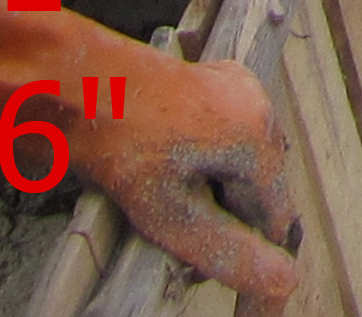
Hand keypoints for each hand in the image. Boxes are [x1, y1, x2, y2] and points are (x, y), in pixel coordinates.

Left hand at [0, 0, 301, 310]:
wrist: (77, 87)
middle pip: (263, 188)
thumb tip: (284, 280)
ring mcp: (240, 87)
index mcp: (256, 136)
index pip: (278, 216)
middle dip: (231, 218)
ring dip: (220, 192)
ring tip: (172, 200)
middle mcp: (259, 104)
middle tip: (184, 236)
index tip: (226, 269)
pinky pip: (233, 137)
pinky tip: (174, 169)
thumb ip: (230, 253)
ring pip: (247, 165)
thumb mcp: (172, 216)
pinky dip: (212, 161)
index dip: (250, 249)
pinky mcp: (220, 81)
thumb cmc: (118, 144)